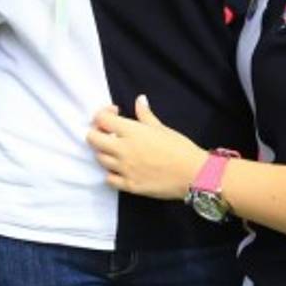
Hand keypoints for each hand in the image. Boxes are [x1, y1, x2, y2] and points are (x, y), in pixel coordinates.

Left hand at [86, 95, 206, 200]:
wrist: (193, 174)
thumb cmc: (179, 147)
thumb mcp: (161, 127)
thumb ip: (145, 114)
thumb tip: (139, 99)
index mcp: (131, 132)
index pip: (101, 119)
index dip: (104, 113)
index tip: (115, 113)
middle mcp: (123, 150)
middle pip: (92, 139)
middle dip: (97, 132)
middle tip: (109, 132)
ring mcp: (124, 169)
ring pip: (99, 159)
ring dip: (105, 152)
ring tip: (117, 150)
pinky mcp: (129, 186)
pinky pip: (109, 179)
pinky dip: (111, 173)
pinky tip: (121, 169)